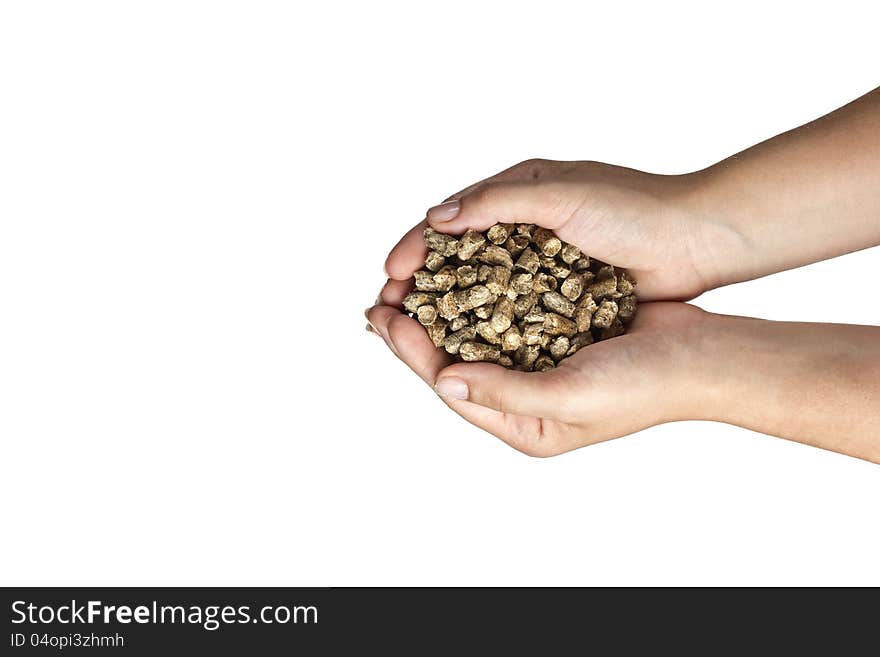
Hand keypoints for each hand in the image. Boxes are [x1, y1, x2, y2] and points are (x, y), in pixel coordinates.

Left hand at [368, 297, 879, 460]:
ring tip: (411, 280)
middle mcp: (524, 397)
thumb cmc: (645, 386)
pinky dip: (480, 292)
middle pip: (454, 360)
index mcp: (523, 424)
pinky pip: (505, 312)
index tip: (383, 316)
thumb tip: (445, 383)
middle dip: (417, 329)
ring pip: (475, 333)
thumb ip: (505, 392)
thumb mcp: (570, 398)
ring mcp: (540, 363)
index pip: (451, 386)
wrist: (704, 355)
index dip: (412, 351)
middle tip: (381, 298)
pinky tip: (461, 270)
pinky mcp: (555, 332)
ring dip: (443, 307)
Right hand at [384, 159, 742, 300]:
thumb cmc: (636, 209)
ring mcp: (541, 263)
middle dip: (421, 286)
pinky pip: (512, 310)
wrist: (699, 240)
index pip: (450, 221)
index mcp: (517, 194)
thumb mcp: (562, 195)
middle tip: (387, 313)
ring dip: (447, 310)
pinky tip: (466, 346)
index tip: (389, 277)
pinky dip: (486, 324)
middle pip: (456, 259)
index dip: (415, 249)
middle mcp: (523, 228)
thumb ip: (497, 202)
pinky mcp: (561, 292)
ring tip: (416, 335)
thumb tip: (435, 218)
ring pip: (480, 288)